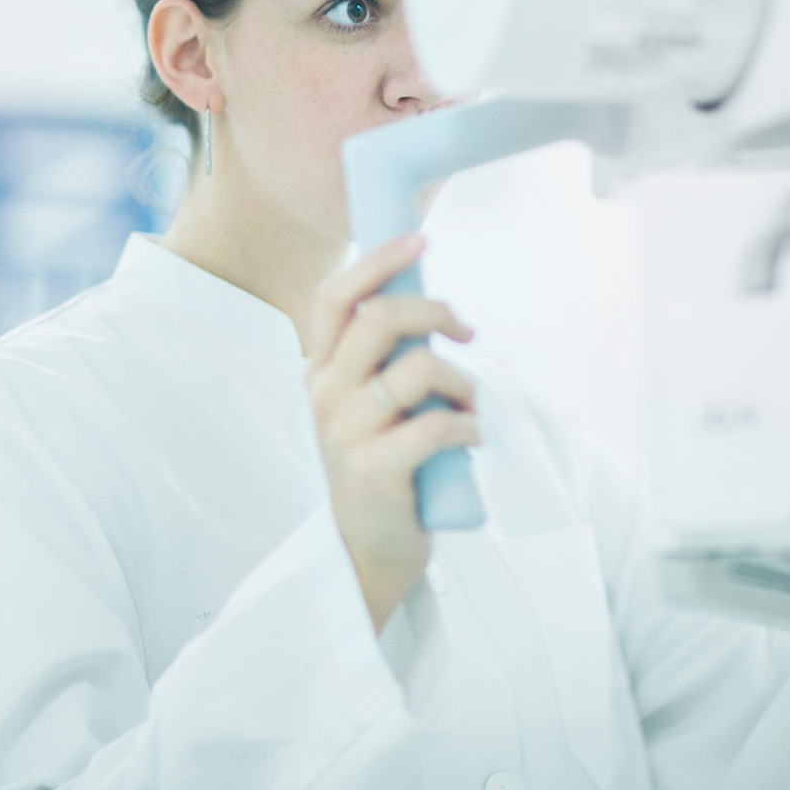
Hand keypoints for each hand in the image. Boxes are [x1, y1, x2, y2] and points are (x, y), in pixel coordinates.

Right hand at [304, 233, 479, 633]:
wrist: (367, 549)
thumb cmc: (382, 464)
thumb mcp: (370, 403)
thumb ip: (385, 357)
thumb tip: (431, 303)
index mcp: (319, 370)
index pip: (336, 296)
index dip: (380, 260)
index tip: (421, 240)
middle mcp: (324, 395)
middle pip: (381, 318)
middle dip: (437, 312)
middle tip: (467, 331)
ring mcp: (345, 434)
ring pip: (418, 369)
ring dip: (462, 381)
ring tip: (468, 408)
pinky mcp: (374, 471)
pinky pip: (439, 425)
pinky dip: (469, 426)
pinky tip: (470, 440)